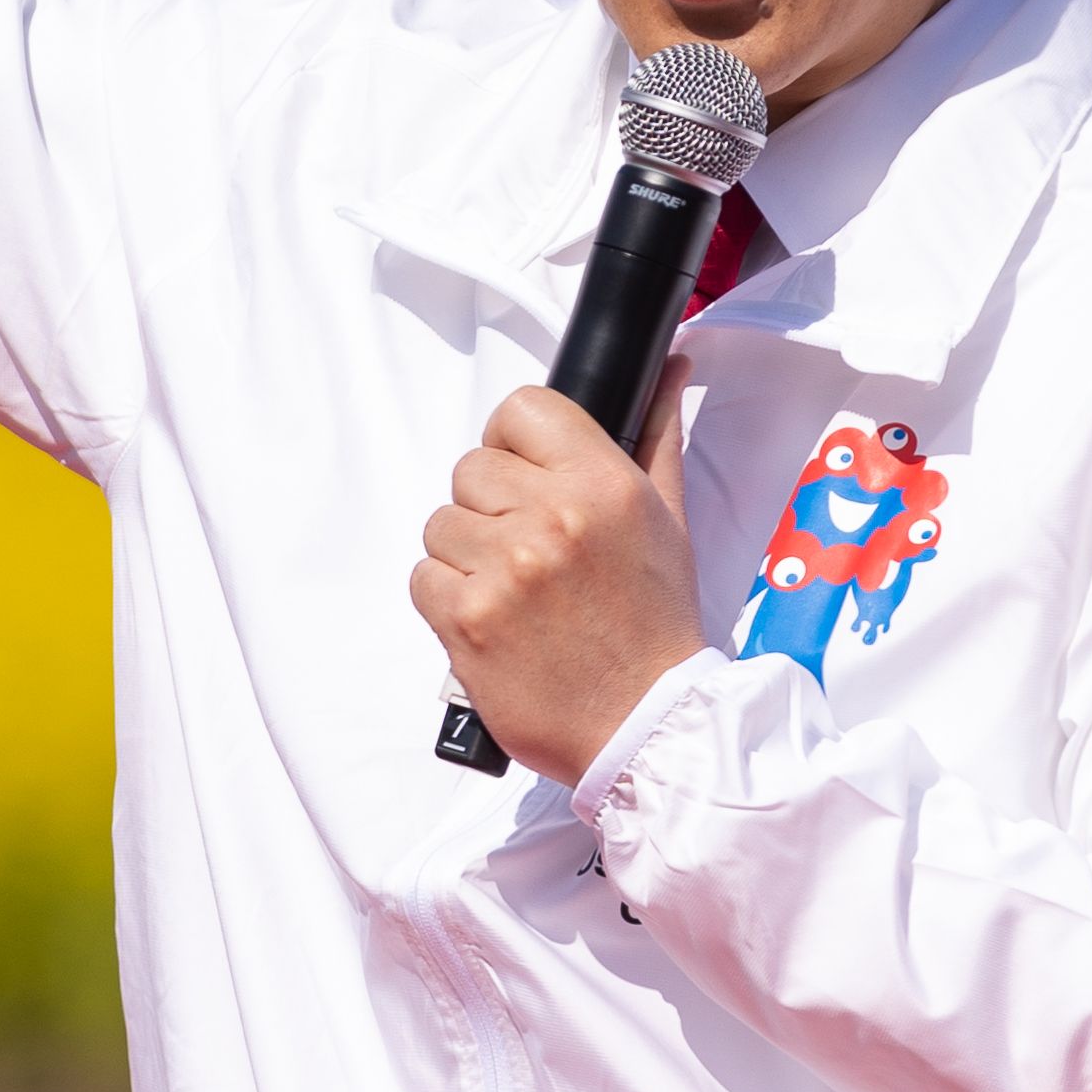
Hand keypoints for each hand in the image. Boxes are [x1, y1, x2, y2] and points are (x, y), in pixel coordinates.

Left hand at [411, 358, 706, 788]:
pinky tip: (493, 623)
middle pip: (471, 467)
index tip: (524, 476)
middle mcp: (552, 517)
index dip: (513, 442)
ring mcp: (505, 569)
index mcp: (603, 483)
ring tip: (514, 593)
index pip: (521, 409)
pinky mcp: (466, 619)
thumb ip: (658, 437)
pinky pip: (422, 577)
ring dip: (466, 556)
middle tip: (530, 554)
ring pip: (440, 523)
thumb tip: (668, 366)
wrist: (646, 725)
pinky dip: (447, 601)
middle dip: (491, 507)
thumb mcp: (670, 522)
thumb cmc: (656, 625)